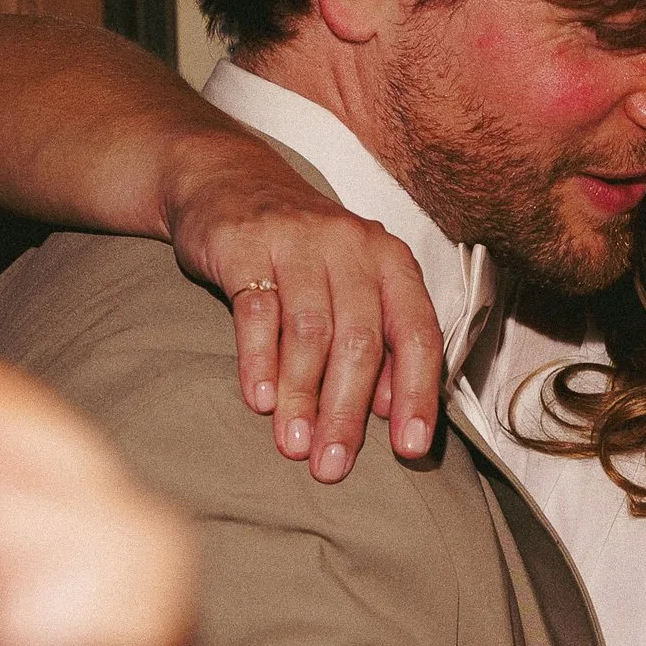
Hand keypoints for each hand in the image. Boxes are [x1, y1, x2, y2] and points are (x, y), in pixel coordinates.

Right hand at [159, 130, 446, 480]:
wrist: (227, 179)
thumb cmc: (302, 250)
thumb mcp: (350, 283)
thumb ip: (377, 339)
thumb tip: (390, 411)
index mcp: (391, 260)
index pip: (417, 333)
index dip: (418, 395)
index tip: (410, 449)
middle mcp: (351, 246)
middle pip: (360, 341)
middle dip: (347, 412)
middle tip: (332, 466)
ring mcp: (297, 241)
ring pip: (310, 331)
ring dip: (302, 397)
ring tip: (294, 446)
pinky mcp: (245, 244)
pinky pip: (257, 311)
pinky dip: (260, 361)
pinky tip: (259, 401)